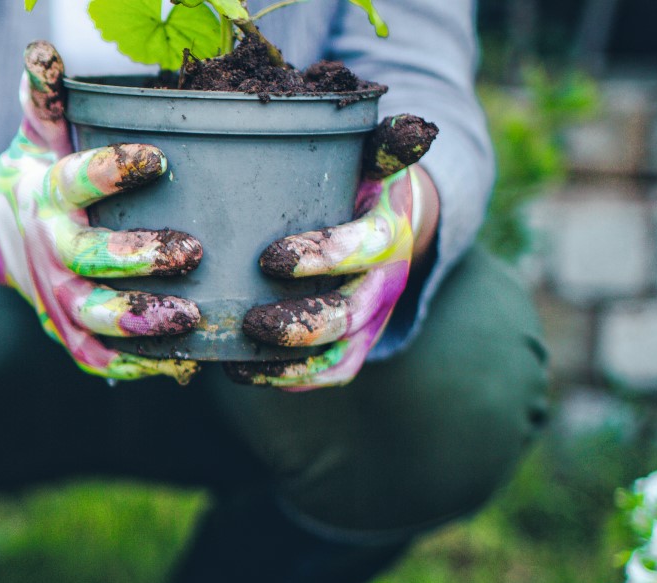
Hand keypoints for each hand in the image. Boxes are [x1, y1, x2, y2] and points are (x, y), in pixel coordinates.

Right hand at [0, 41, 203, 382]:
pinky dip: (135, 365)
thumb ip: (48, 96)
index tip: (158, 157)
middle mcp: (50, 251)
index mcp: (49, 196)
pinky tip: (181, 363)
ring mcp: (58, 297)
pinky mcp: (67, 331)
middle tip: (190, 250)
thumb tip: (44, 49)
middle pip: (89, 260)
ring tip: (192, 315)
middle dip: (138, 258)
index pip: (78, 181)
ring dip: (142, 321)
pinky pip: (98, 356)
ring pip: (96, 317)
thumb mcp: (39, 132)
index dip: (115, 170)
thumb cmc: (36, 173)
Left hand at [225, 115, 438, 389]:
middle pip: (351, 315)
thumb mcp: (373, 154)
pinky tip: (241, 372)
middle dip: (302, 324)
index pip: (367, 247)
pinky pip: (328, 373)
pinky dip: (288, 379)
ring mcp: (370, 319)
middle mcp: (385, 281)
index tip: (270, 259)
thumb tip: (415, 129)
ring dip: (292, 361)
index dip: (324, 257)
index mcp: (389, 230)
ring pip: (339, 354)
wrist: (387, 217)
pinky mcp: (354, 344)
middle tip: (251, 322)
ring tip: (241, 355)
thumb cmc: (360, 179)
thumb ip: (384, 142)